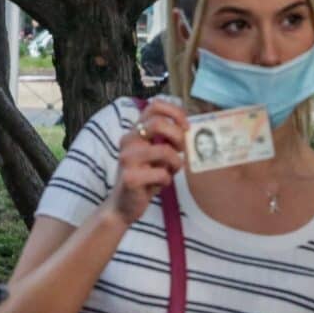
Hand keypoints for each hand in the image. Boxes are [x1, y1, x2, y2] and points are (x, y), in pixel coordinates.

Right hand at [110, 100, 185, 223]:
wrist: (122, 206)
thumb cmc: (145, 178)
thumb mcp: (156, 154)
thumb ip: (167, 140)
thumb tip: (190, 130)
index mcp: (136, 131)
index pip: (154, 106)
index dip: (175, 112)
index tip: (186, 127)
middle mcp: (128, 140)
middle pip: (158, 123)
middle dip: (178, 136)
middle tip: (183, 150)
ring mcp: (127, 159)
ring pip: (164, 151)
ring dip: (176, 163)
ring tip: (170, 171)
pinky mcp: (130, 178)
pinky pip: (162, 174)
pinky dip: (167, 180)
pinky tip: (158, 185)